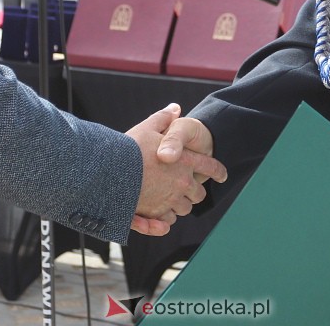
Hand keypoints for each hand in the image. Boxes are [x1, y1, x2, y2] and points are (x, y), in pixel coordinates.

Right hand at [126, 104, 226, 235]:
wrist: (108, 171)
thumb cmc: (128, 150)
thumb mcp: (147, 128)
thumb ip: (163, 119)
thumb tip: (175, 108)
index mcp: (185, 160)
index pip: (210, 167)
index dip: (218, 171)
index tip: (221, 175)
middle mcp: (182, 181)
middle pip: (198, 193)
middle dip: (194, 192)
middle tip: (186, 188)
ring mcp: (170, 199)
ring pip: (184, 208)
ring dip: (179, 204)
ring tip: (170, 198)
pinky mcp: (156, 213)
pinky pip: (168, 220)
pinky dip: (165, 218)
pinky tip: (160, 212)